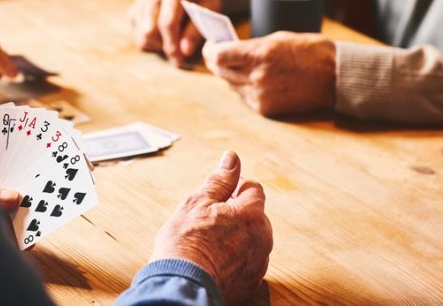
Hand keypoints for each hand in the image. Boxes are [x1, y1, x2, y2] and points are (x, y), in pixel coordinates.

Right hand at [128, 0, 220, 66]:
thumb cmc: (201, 2)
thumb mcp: (208, 12)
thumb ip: (195, 31)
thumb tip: (185, 51)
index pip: (167, 22)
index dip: (172, 44)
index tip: (179, 60)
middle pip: (151, 31)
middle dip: (165, 46)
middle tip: (179, 53)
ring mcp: (141, 0)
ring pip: (142, 35)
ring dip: (158, 44)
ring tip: (173, 40)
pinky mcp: (134, 9)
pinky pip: (138, 35)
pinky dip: (150, 41)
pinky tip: (163, 35)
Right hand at [151, 151, 272, 303]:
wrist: (180, 285)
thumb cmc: (185, 244)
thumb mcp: (197, 203)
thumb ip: (220, 180)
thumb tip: (232, 158)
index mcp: (252, 215)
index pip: (253, 188)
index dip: (234, 188)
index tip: (217, 197)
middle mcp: (262, 238)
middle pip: (253, 215)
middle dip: (234, 214)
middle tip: (207, 221)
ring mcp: (258, 263)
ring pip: (249, 239)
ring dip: (234, 237)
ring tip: (208, 243)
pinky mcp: (251, 283)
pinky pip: (245, 261)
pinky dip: (233, 259)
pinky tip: (213, 261)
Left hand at [203, 32, 335, 115]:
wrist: (336, 78)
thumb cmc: (311, 52)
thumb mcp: (279, 39)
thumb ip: (251, 47)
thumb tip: (230, 50)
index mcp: (260, 54)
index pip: (218, 56)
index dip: (209, 51)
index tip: (209, 46)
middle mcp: (257, 77)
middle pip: (220, 72)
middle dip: (216, 62)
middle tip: (217, 56)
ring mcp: (260, 95)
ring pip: (231, 85)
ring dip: (231, 76)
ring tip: (240, 66)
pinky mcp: (266, 109)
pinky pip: (245, 97)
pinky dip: (245, 88)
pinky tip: (256, 80)